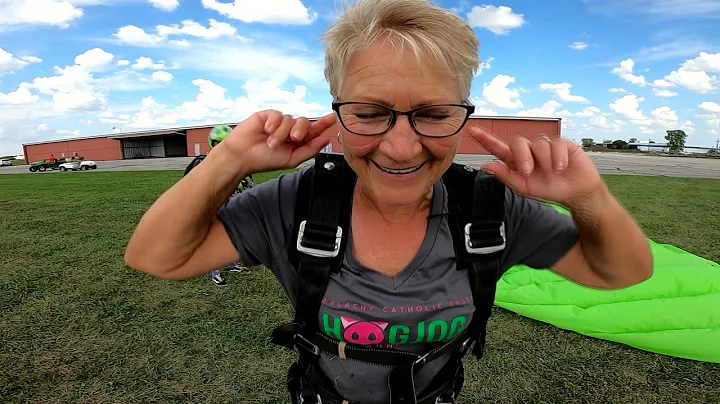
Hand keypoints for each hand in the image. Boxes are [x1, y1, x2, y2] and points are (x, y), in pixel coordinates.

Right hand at [217, 110, 336, 172]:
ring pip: (290, 119)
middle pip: (304, 122)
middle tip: (294, 138)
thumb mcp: (292, 159)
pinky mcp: (267, 115)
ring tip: (271, 143)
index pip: (313, 130)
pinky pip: (277, 114)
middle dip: (301, 130)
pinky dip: (274, 123)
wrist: (243, 157)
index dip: (323, 124)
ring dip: (282, 133)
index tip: (333, 117)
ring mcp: (278, 122)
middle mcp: (289, 130)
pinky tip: (266, 130)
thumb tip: (325, 139)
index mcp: (297, 141)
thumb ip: (310, 150)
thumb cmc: (265, 160)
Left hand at [469, 126, 604, 206]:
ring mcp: (545, 146)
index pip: (498, 148)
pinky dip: (557, 158)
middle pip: (518, 142)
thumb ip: (506, 176)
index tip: (472, 130)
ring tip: (553, 173)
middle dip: (522, 157)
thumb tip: (486, 165)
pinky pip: (555, 144)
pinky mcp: (561, 143)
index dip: (485, 139)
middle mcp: (529, 151)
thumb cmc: (549, 189)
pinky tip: (562, 167)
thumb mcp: (525, 188)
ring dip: (544, 162)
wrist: (575, 193)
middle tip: (528, 171)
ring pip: (538, 144)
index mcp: (517, 161)